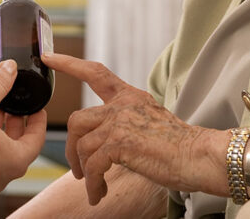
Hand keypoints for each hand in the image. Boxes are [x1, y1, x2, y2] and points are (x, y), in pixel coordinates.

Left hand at [42, 52, 227, 204]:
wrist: (200, 156)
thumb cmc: (180, 146)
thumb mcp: (150, 121)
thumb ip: (127, 121)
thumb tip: (107, 139)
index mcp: (130, 96)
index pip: (95, 72)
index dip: (69, 63)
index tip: (49, 56)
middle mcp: (123, 104)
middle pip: (77, 119)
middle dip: (71, 149)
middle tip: (79, 170)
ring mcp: (121, 122)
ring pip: (82, 144)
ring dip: (84, 171)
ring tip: (94, 186)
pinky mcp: (121, 143)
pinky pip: (93, 165)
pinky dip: (93, 184)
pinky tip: (99, 194)